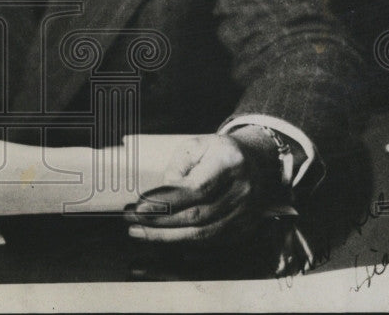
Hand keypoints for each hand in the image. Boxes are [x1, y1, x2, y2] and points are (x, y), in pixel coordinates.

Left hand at [124, 129, 280, 243]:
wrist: (256, 161)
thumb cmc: (219, 152)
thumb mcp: (195, 146)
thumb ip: (177, 169)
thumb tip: (162, 198)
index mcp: (229, 162)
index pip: (196, 189)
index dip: (166, 202)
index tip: (140, 207)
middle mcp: (242, 189)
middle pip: (198, 216)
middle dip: (160, 222)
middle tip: (132, 221)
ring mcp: (246, 212)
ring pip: (203, 234)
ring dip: (168, 237)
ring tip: (141, 232)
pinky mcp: (244, 227)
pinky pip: (210, 241)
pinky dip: (184, 242)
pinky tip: (164, 236)